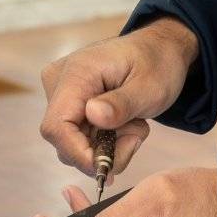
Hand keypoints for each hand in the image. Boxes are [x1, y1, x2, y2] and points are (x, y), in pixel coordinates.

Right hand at [39, 17, 198, 181]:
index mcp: (76, 73)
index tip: (108, 166)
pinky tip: (124, 124)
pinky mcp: (69, 104)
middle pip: (63, 140)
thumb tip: (93, 116)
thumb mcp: (149, 87)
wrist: (158, 50)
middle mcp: (59, 82)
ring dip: (106, 146)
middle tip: (136, 136)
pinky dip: (104, 141)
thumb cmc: (157, 64)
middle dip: (101, 151)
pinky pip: (79, 138)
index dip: (78, 154)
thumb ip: (122, 105)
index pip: (57, 127)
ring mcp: (60, 93)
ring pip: (73, 144)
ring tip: (133, 124)